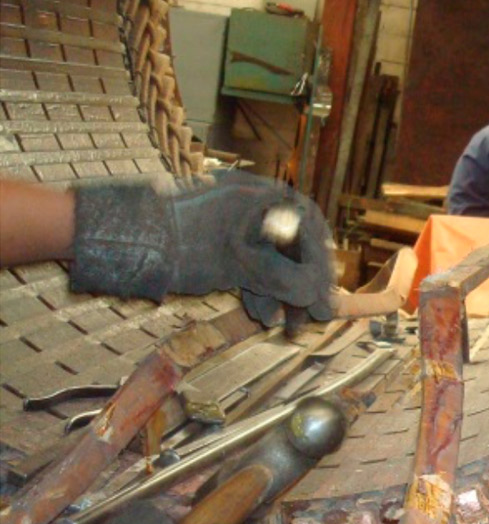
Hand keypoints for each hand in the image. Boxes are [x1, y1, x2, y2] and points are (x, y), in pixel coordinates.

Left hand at [71, 171, 333, 324]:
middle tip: (309, 322)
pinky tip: (261, 314)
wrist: (126, 237)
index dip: (322, 271)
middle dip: (302, 288)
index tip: (326, 303)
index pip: (311, 232)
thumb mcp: (242, 264)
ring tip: (285, 327)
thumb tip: (320, 299)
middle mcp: (255, 205)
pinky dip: (258, 289)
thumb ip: (286, 280)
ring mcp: (234, 222)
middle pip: (293, 248)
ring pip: (271, 260)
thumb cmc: (187, 242)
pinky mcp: (217, 240)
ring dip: (281, 295)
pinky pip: (249, 264)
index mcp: (265, 196)